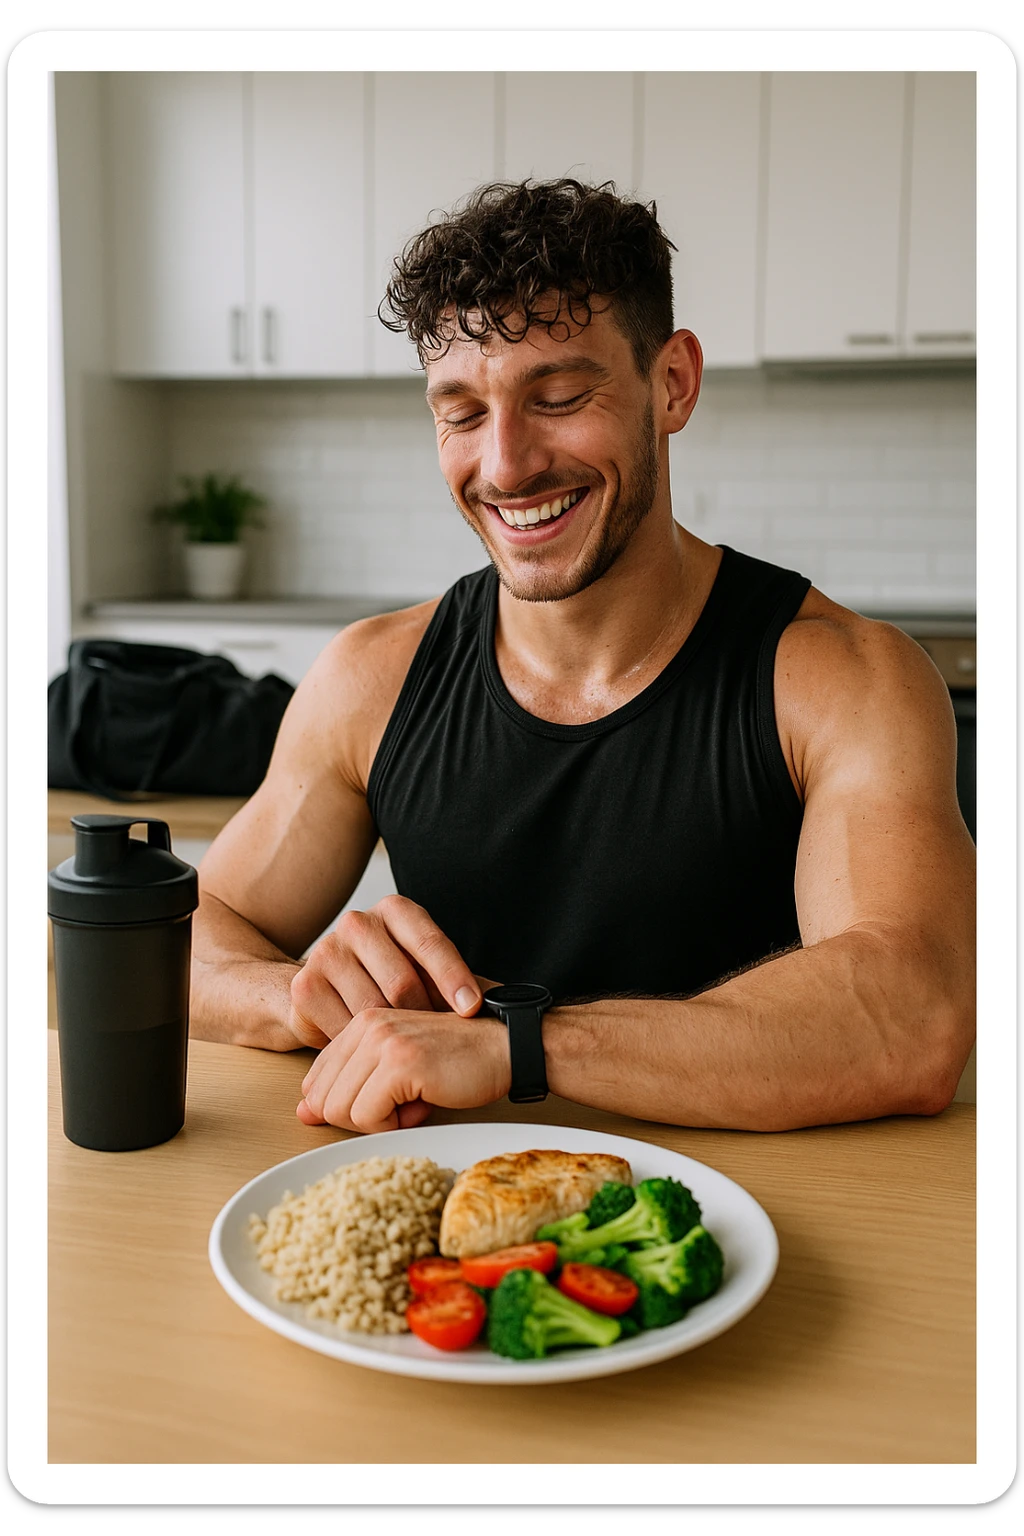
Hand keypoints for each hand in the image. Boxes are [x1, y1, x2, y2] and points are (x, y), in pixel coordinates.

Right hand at [288, 894, 488, 1048]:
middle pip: (402, 981)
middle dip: (424, 1018)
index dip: (454, 978)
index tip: (471, 1008)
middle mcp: (358, 923)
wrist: (326, 990)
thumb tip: (499, 1002)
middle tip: (437, 1043)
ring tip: (408, 1055)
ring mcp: (327, 952)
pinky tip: (375, 1059)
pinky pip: (344, 1028)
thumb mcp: (423, 970)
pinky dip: (364, 1050)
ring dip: (394, 1040)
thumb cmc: (389, 981)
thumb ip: (452, 979)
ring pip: (373, 1009)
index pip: (430, 943)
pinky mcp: (306, 986)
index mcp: (395, 911)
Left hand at [295, 1007, 511, 1132]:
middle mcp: (365, 1025)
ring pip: (340, 1110)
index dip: (348, 1105)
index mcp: (361, 1022)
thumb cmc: (460, 1060)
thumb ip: (349, 1084)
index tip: (386, 1100)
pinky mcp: (400, 1062)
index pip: (316, 1080)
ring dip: (378, 1122)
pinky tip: (422, 1105)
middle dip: (361, 1116)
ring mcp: (381, 1041)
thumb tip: (304, 1112)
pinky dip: (393, 1125)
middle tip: (402, 1104)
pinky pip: (367, 1116)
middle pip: (322, 1099)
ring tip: (414, 1103)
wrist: (509, 1047)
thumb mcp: (395, 1069)